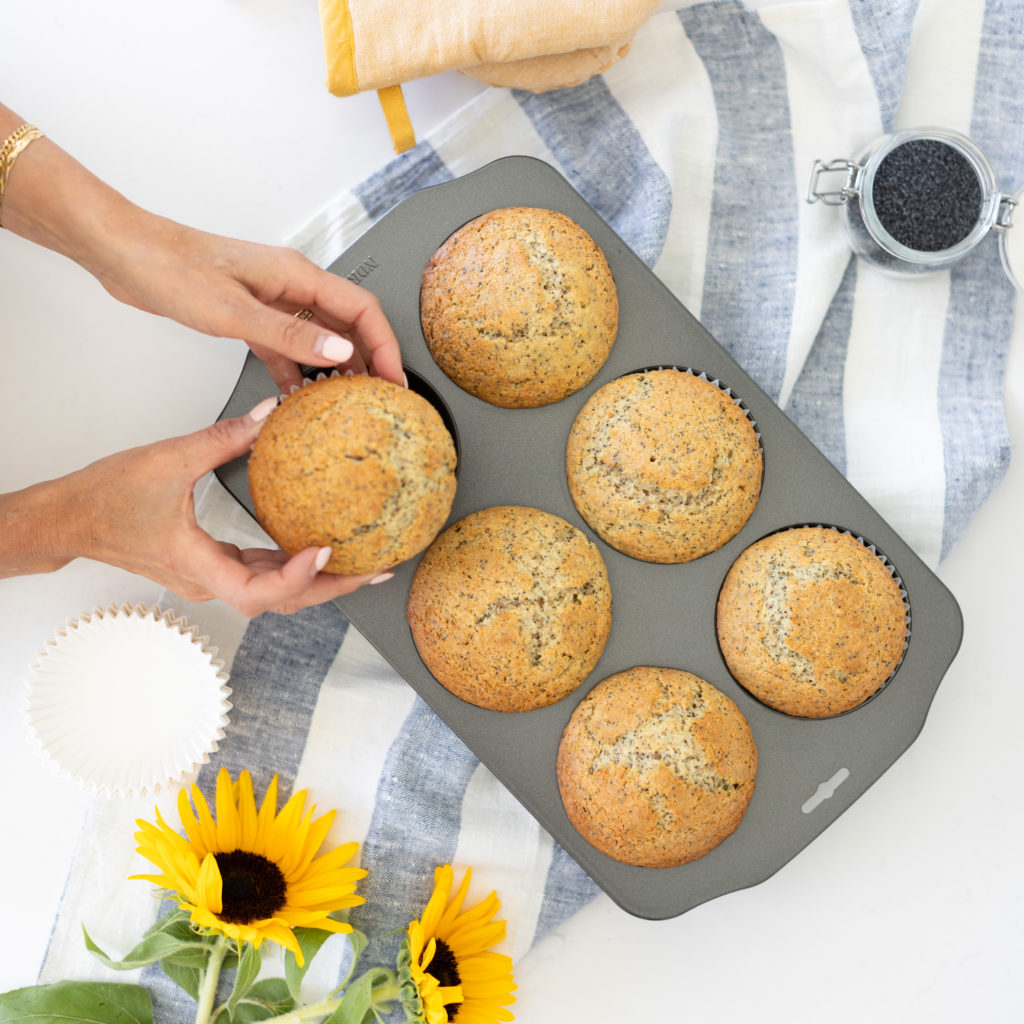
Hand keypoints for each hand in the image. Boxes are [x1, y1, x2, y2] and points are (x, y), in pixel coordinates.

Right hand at [0, 399, 393, 615]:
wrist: (68, 518)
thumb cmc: (104, 500)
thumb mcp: (167, 459)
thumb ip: (223, 438)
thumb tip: (270, 415)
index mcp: (197, 566)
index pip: (257, 590)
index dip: (295, 577)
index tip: (324, 551)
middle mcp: (209, 581)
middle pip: (281, 600)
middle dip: (331, 588)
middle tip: (375, 568)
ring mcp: (210, 576)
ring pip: (274, 591)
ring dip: (317, 580)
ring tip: (361, 562)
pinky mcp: (210, 563)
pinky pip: (260, 570)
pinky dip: (291, 563)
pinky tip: (316, 546)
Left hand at [93, 218, 405, 392]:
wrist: (126, 253)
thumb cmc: (172, 268)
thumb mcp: (233, 311)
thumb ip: (289, 334)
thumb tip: (339, 351)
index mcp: (296, 274)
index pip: (362, 309)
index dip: (385, 346)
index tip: (394, 380)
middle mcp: (290, 284)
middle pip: (348, 322)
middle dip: (370, 359)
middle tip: (380, 397)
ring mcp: (271, 299)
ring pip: (320, 335)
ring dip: (336, 367)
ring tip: (346, 401)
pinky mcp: (251, 314)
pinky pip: (287, 345)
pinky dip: (297, 370)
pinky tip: (297, 396)